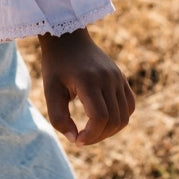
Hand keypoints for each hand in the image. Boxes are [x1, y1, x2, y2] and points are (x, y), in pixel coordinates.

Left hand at [38, 27, 134, 145]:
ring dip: (110, 131)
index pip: (100, 117)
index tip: (77, 141)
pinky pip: (129, 105)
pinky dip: (119, 118)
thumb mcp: (50, 90)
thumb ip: (58, 118)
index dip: (91, 135)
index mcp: (88, 79)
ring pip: (124, 116)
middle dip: (98, 136)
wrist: (69, 38)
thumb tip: (75, 139)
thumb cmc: (56, 66)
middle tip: (81, 138)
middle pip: (114, 120)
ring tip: (91, 131)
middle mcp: (107, 78)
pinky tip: (103, 121)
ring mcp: (117, 77)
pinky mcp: (121, 78)